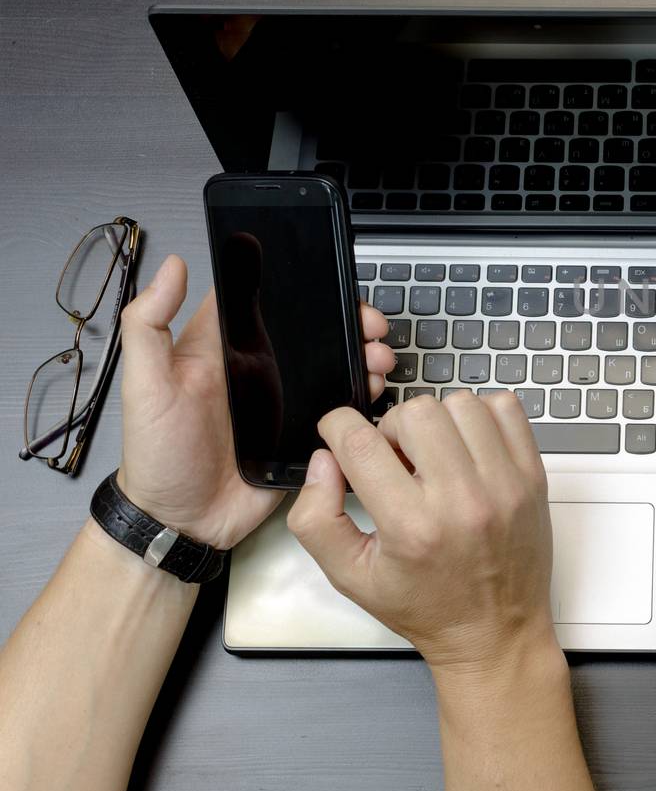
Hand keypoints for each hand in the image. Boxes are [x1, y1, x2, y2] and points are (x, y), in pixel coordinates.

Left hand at [117, 254, 396, 548]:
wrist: (182, 523)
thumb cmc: (156, 456)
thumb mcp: (143, 386)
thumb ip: (148, 325)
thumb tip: (172, 267)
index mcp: (224, 350)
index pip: (266, 303)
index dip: (298, 285)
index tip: (330, 280)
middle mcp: (260, 371)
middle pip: (313, 332)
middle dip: (348, 322)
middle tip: (369, 326)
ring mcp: (286, 403)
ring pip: (333, 367)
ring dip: (361, 356)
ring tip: (377, 359)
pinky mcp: (304, 435)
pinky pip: (339, 411)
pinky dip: (361, 398)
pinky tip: (372, 391)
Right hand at [286, 393, 557, 672]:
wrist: (495, 633)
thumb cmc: (426, 607)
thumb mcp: (350, 577)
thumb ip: (316, 518)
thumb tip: (324, 459)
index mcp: (412, 526)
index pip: (362, 443)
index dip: (338, 427)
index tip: (338, 433)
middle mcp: (463, 500)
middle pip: (415, 412)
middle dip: (392, 428)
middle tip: (395, 459)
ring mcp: (505, 484)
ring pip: (461, 403)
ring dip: (438, 421)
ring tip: (433, 456)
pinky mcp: (533, 477)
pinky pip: (507, 408)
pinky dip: (482, 417)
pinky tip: (468, 448)